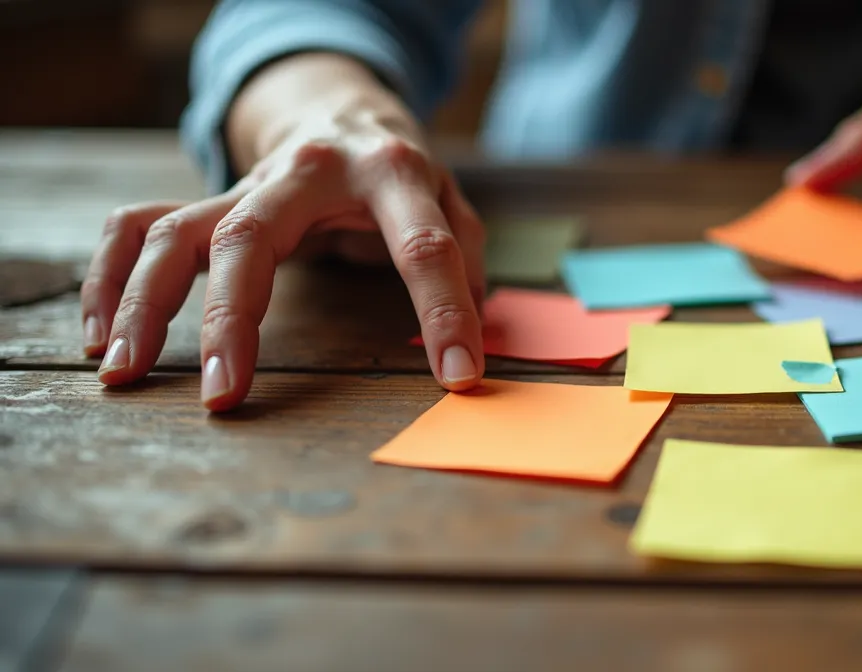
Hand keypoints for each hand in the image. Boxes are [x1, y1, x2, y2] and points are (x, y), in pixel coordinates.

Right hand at [82, 113, 486, 410]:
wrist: (344, 112)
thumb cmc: (404, 173)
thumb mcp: (455, 201)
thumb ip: (469, 261)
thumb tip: (473, 336)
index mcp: (391, 172)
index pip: (421, 246)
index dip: (443, 311)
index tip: (456, 378)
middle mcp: (309, 173)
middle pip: (251, 239)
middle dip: (233, 319)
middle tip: (222, 396)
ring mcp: (250, 185)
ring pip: (176, 232)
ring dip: (141, 301)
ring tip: (123, 371)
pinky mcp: (213, 198)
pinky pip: (139, 225)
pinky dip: (108, 274)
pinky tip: (98, 335)